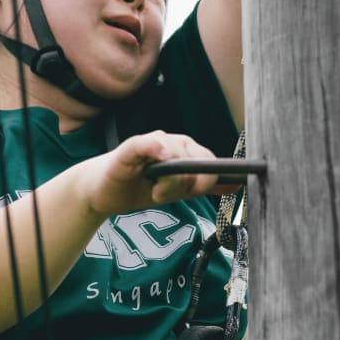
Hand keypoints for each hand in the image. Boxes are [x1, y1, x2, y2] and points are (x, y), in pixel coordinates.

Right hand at [80, 131, 223, 215]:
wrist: (102, 192)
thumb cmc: (139, 188)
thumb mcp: (176, 192)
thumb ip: (202, 187)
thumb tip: (238, 185)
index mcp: (185, 152)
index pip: (209, 160)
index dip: (208, 178)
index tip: (199, 193)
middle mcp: (172, 143)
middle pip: (196, 158)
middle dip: (189, 183)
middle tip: (168, 196)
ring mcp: (152, 143)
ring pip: (176, 156)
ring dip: (169, 183)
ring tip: (154, 193)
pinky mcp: (131, 147)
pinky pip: (147, 143)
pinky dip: (156, 148)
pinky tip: (161, 153)